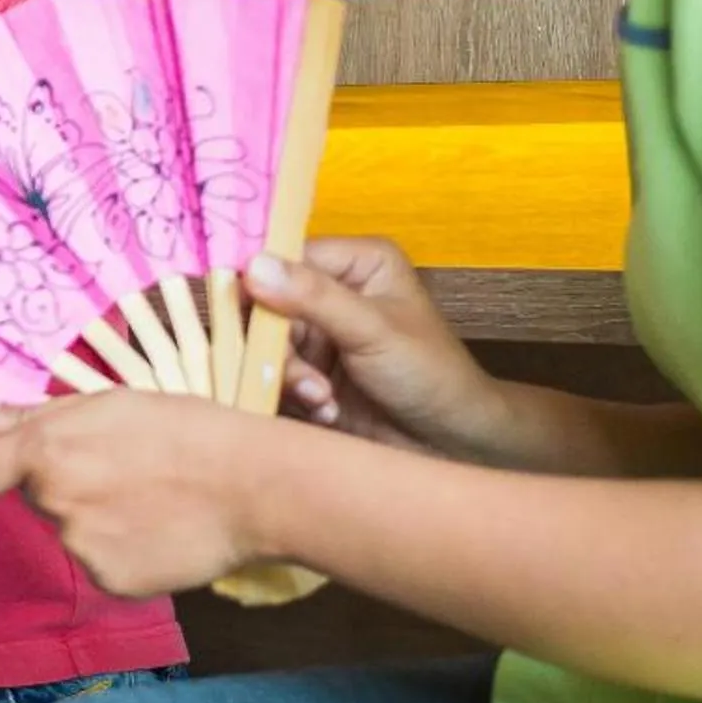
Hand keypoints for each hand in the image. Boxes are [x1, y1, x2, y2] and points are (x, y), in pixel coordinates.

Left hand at [0, 392, 271, 599]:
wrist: (253, 487)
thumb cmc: (185, 430)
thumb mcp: (110, 402)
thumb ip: (34, 414)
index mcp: (45, 451)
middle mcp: (53, 501)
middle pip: (33, 497)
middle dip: (63, 483)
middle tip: (120, 467)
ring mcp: (80, 547)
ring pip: (69, 530)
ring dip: (95, 517)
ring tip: (150, 497)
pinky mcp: (110, 581)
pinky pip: (99, 563)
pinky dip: (121, 550)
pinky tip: (158, 529)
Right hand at [243, 239, 500, 456]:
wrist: (453, 444)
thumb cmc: (432, 375)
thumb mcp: (373, 330)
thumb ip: (313, 298)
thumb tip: (252, 266)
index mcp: (356, 262)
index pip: (285, 258)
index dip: (260, 286)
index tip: (248, 319)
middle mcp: (332, 291)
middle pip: (267, 305)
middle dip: (279, 348)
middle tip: (303, 380)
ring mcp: (319, 334)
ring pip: (266, 345)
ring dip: (289, 378)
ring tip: (322, 400)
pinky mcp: (310, 373)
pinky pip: (275, 376)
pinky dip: (294, 397)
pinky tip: (326, 411)